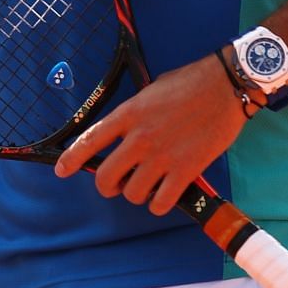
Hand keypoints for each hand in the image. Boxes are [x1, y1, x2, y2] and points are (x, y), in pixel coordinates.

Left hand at [54, 54, 250, 216]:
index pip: (90, 140)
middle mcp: (139, 138)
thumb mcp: (151, 90)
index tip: (61, 171)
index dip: (72, 159)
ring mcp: (162, 156)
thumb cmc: (190, 82)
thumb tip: (125, 131)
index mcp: (128, 114)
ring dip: (136, 194)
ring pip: (132, 193)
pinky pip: (161, 202)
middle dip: (108, 186)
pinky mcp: (186, 170)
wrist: (225, 86)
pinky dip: (159, 204)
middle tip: (117, 184)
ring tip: (146, 186)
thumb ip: (135, 113)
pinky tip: (164, 196)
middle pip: (106, 177)